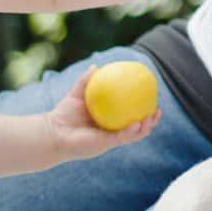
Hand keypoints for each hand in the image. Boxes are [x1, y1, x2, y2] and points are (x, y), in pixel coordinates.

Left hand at [41, 67, 161, 159]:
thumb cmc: (64, 114)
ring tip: (151, 119)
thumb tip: (96, 66)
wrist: (53, 132)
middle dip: (150, 122)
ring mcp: (109, 140)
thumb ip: (86, 81)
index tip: (152, 99)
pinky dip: (130, 131)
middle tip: (158, 111)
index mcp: (109, 121)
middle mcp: (111, 132)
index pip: (130, 116)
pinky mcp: (104, 145)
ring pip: (132, 136)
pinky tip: (136, 123)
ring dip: (144, 129)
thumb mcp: (77, 94)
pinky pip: (121, 138)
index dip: (143, 110)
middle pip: (137, 129)